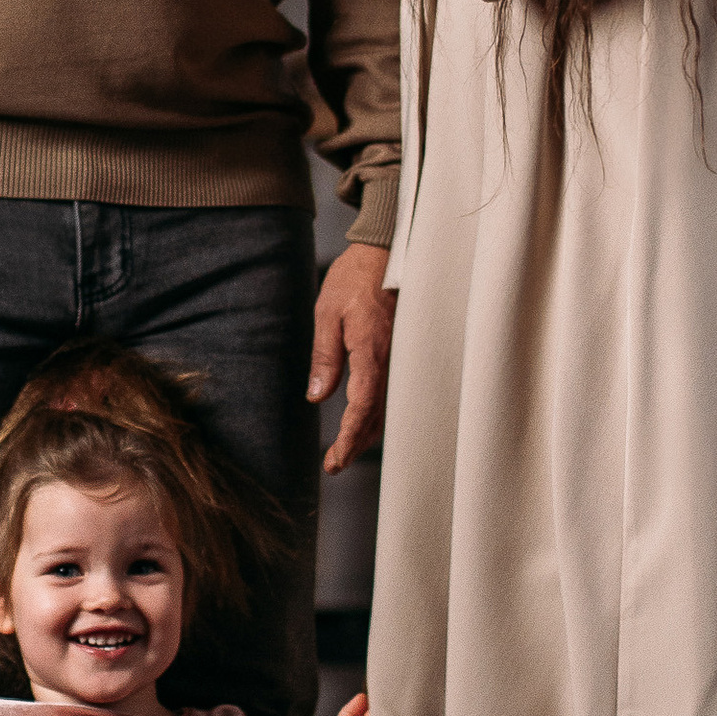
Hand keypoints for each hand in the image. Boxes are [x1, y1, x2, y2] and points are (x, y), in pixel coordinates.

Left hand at [310, 238, 392, 472]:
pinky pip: (391, 390)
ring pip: (387, 405)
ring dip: (367, 431)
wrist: (385, 250)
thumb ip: (325, 356)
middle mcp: (390, 359)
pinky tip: (366, 419)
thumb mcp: (328, 313)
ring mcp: (399, 356)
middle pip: (377, 414)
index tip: (334, 460)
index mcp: (371, 351)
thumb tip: (317, 397)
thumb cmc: (354, 278)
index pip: (362, 406)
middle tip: (334, 465)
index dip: (349, 437)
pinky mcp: (400, 351)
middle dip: (356, 443)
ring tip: (346, 450)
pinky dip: (378, 411)